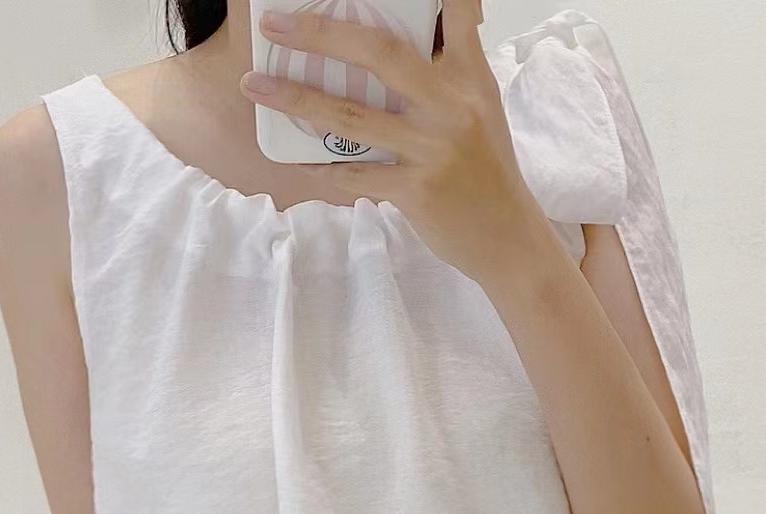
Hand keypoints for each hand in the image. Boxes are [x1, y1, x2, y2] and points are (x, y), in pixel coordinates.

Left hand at [240, 0, 534, 283]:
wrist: (508, 238)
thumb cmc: (487, 172)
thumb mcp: (482, 109)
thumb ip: (453, 69)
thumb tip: (424, 31)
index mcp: (469, 78)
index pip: (452, 14)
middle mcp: (452, 106)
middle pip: (381, 54)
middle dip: (322, 33)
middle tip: (275, 27)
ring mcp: (433, 149)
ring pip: (353, 116)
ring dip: (297, 99)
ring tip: (257, 87)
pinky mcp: (417, 190)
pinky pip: (355, 173)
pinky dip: (321, 165)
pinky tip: (295, 158)